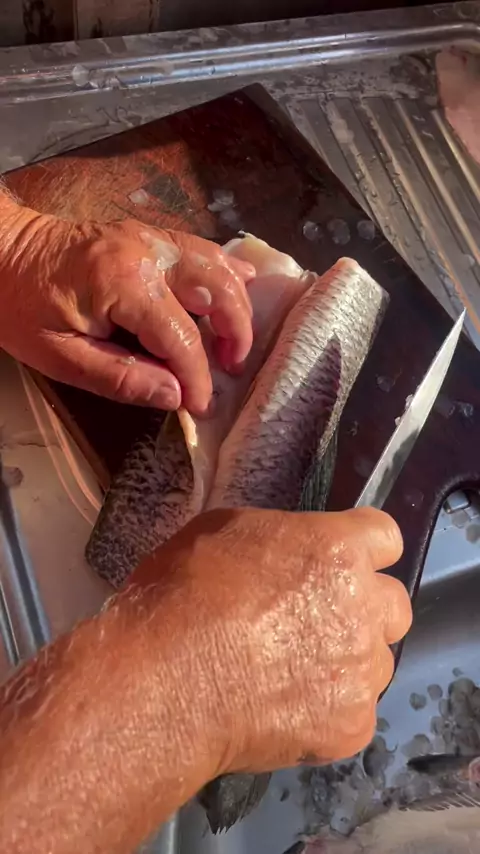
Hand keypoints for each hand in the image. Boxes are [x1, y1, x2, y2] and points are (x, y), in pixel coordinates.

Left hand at [0, 204, 253, 413]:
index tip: (201, 407)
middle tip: (231, 370)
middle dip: (234, 335)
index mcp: (124, 284)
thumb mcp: (59, 355)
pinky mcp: (151, 233)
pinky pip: (203, 249)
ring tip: (233, 343)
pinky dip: (226, 274)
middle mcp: (149, 252)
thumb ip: (120, 376)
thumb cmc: (20, 305)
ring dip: (237, 306)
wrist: (0, 249)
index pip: (182, 338)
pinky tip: (238, 293)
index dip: (198, 378)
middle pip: (218, 291)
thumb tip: (174, 395)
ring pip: (219, 265)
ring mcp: (153, 236)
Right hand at [135, 506, 411, 775]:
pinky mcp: (352, 726)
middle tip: (315, 623)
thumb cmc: (182, 595)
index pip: (386, 537)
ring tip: (293, 673)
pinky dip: (327, 712)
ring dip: (347, 663)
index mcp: (338, 550)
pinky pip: (355, 712)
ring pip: (377, 662)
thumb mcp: (225, 532)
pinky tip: (284, 709)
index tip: (338, 564)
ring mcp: (362, 671)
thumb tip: (291, 557)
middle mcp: (364, 607)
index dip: (362, 549)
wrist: (163, 683)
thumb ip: (282, 540)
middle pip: (393, 604)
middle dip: (364, 610)